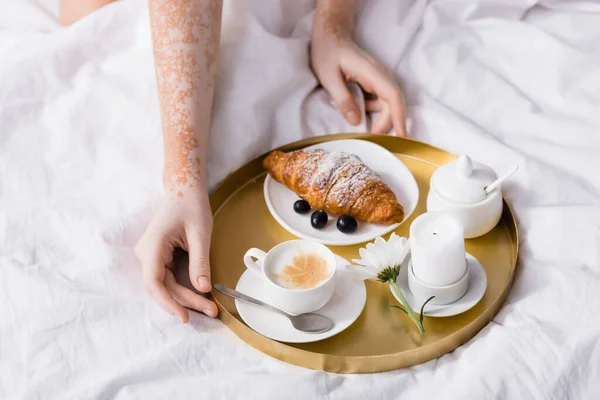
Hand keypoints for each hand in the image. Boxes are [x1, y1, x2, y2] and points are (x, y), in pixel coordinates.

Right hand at [135, 187, 217, 321]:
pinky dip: (186, 288)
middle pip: (163, 287)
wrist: (184, 190)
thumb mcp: (200, 234)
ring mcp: (151, 257)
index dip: (168, 302)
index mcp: (152, 246)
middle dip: (186, 302)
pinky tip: (202, 296)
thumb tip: (203, 289)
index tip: (184, 316)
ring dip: (187, 298)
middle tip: (211, 311)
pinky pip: (170, 278)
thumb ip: (200, 262)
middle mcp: (147, 254)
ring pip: (167, 286)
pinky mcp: (160, 258)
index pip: (154, 282)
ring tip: (210, 308)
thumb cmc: (191, 206)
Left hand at [311, 38, 406, 135]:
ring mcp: (379, 79)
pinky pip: (379, 101)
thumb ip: (343, 98)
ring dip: (379, 119)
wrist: (330, 36)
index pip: (393, 97)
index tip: (402, 136)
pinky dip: (373, 112)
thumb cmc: (327, 53)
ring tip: (365, 132)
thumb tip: (356, 121)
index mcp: (372, 72)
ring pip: (387, 104)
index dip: (399, 117)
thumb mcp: (328, 77)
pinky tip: (358, 115)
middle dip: (386, 124)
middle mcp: (381, 75)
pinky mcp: (375, 83)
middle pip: (393, 104)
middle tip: (371, 139)